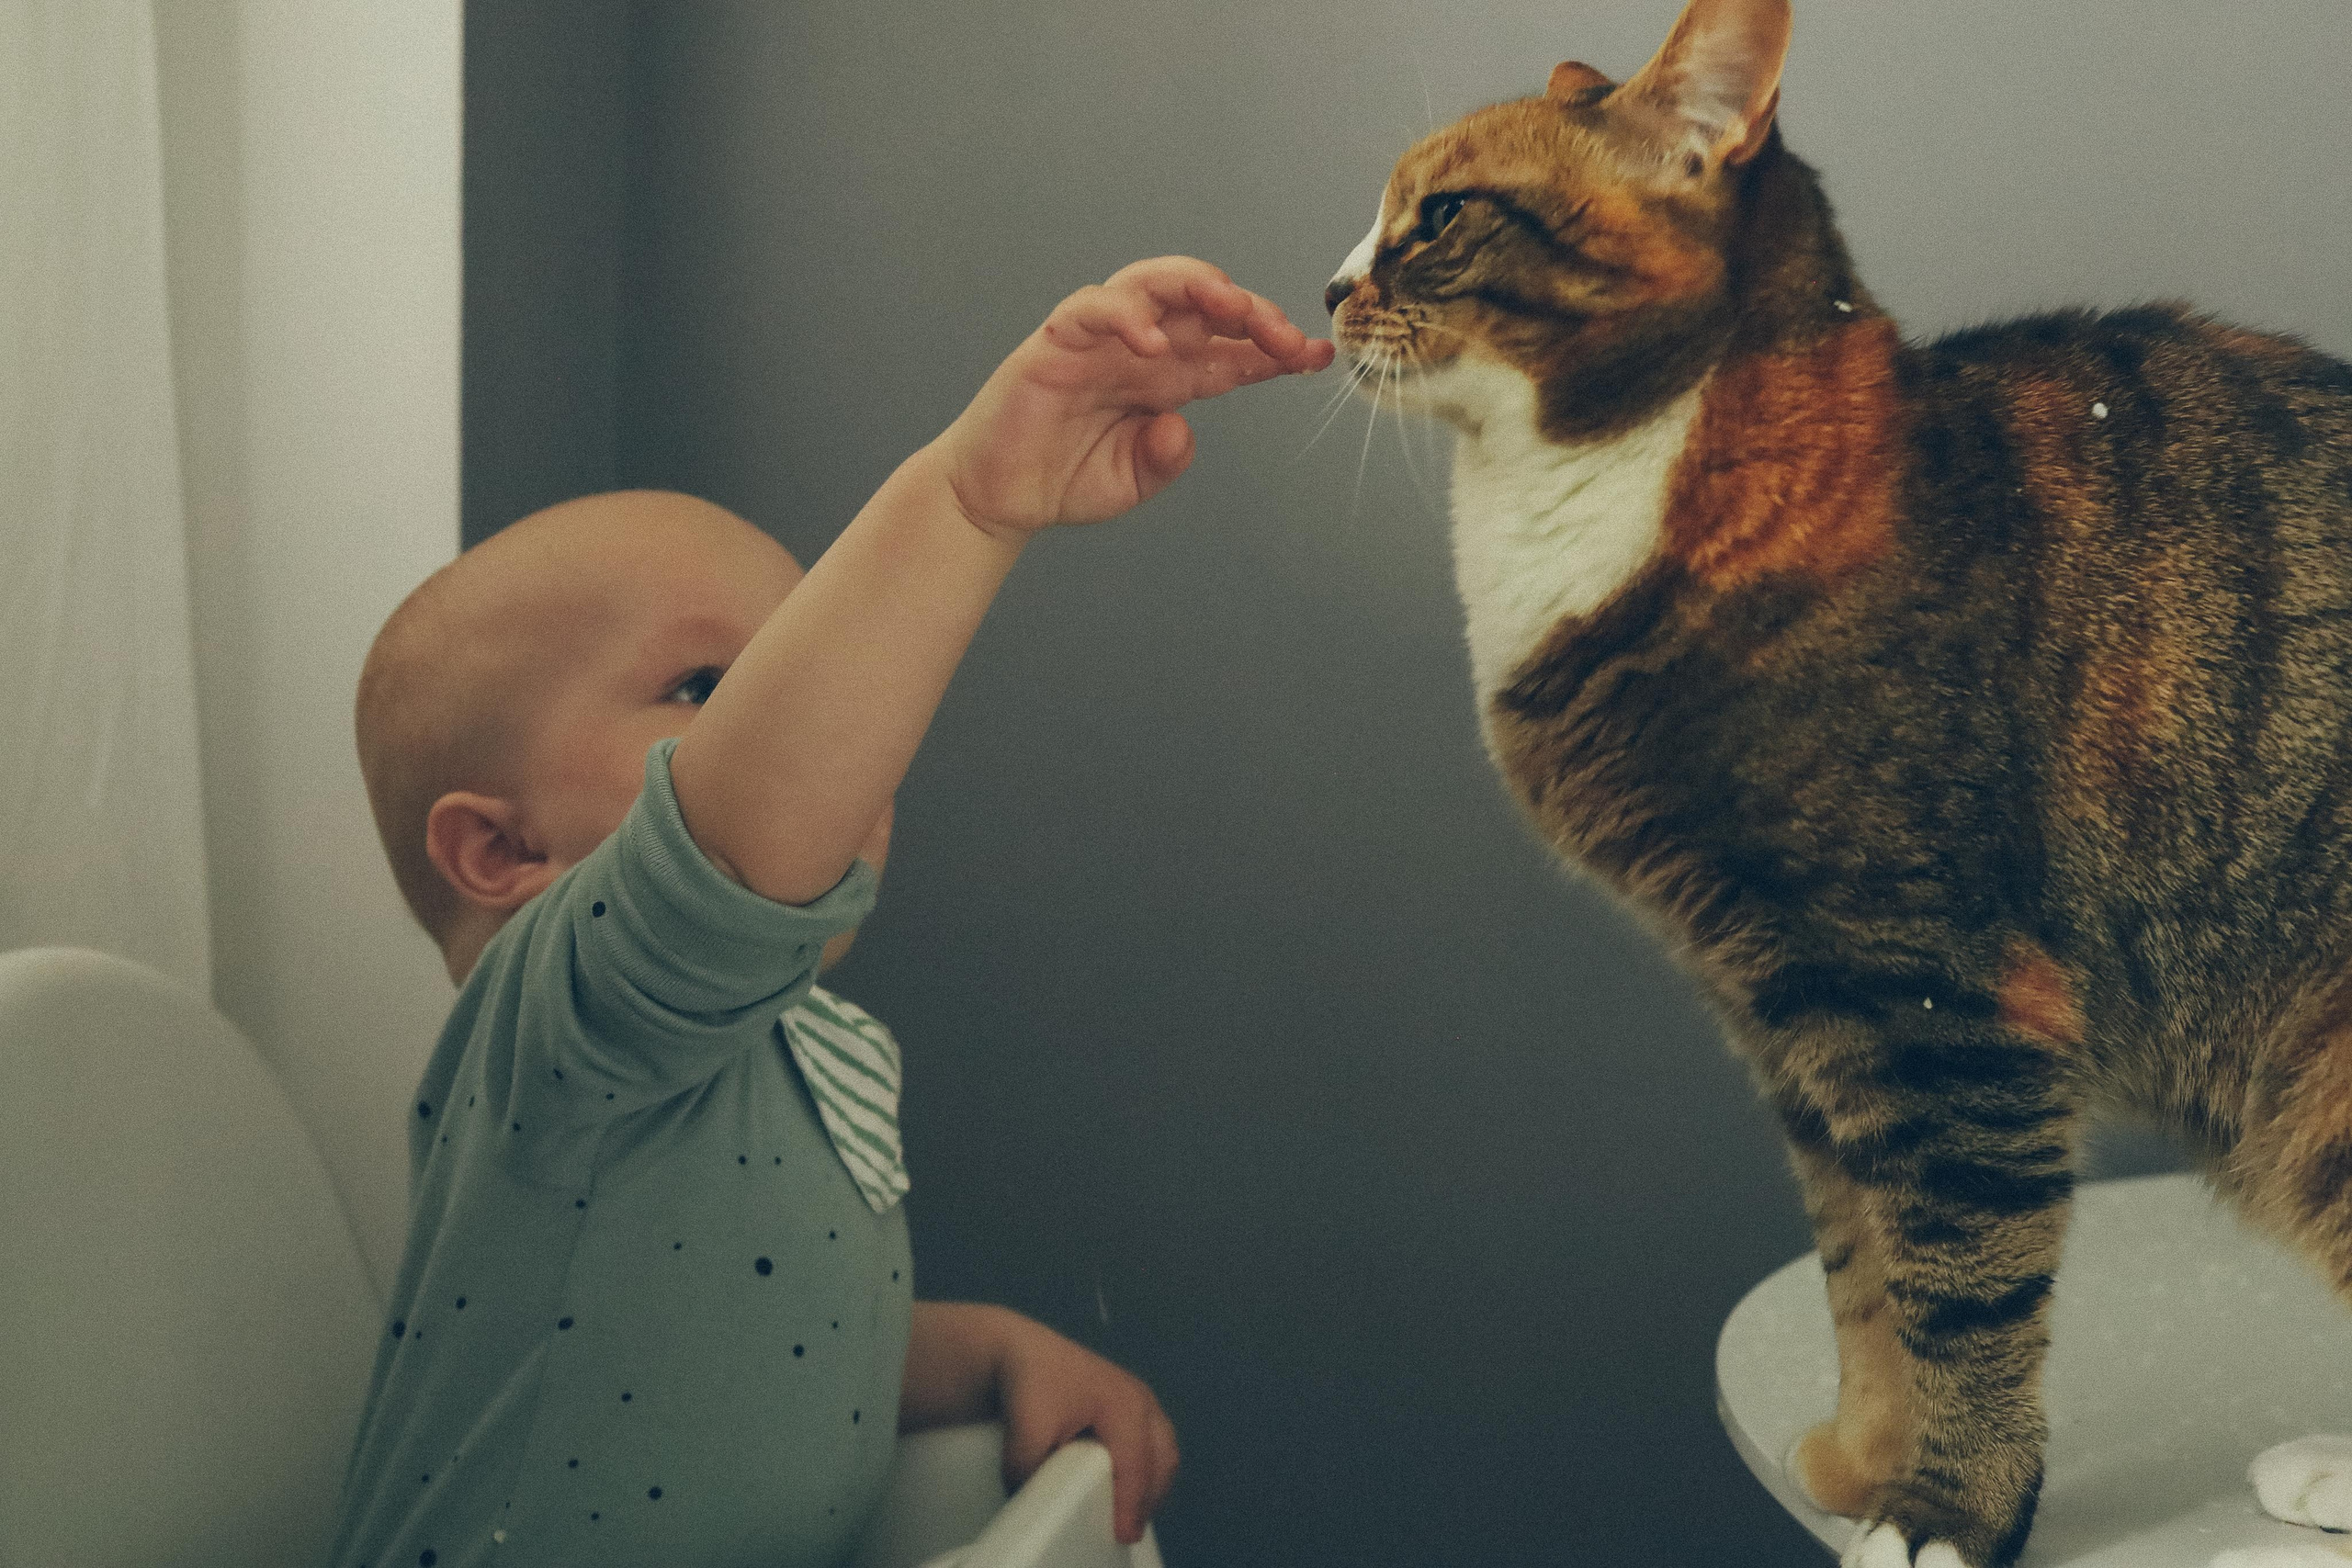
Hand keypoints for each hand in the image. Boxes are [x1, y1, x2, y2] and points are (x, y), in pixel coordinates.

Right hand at [931, 256, 1333, 538]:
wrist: (996, 497)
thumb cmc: (1062, 479)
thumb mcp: (1131, 481)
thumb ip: (1164, 458)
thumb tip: (1181, 428)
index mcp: (1168, 377)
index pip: (1233, 349)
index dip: (1277, 348)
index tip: (1320, 358)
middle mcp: (1140, 347)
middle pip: (1205, 304)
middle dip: (1252, 312)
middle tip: (1285, 336)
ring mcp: (1100, 338)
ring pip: (1155, 283)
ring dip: (1198, 286)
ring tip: (1231, 306)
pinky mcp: (1056, 340)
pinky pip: (1095, 309)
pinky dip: (1126, 316)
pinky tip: (1150, 344)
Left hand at [995, 1313, 1179, 1544]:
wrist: (1021, 1350)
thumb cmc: (1030, 1382)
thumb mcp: (1025, 1426)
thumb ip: (1028, 1468)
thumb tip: (1033, 1503)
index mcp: (1123, 1404)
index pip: (1136, 1464)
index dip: (1131, 1502)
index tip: (1121, 1533)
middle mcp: (1141, 1400)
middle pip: (1163, 1460)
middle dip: (1148, 1498)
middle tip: (1123, 1529)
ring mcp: (1141, 1400)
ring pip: (1164, 1452)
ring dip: (1151, 1486)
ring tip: (1125, 1513)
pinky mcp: (1134, 1405)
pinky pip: (1155, 1444)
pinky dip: (1148, 1471)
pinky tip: (1123, 1487)